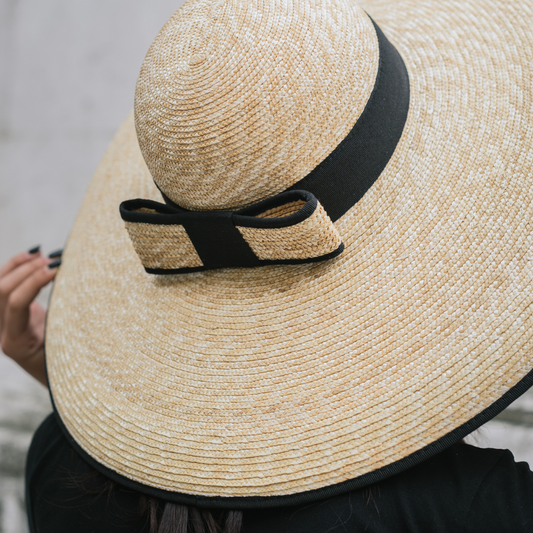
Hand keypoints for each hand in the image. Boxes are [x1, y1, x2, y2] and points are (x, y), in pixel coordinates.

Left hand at [0, 249, 59, 385]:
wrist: (51, 375)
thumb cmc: (67, 363)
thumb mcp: (68, 347)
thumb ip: (66, 323)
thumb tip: (80, 289)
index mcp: (15, 343)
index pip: (16, 304)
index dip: (35, 282)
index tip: (57, 269)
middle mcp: (0, 332)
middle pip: (2, 291)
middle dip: (27, 271)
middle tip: (52, 261)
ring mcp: (0, 320)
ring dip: (18, 265)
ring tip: (40, 254)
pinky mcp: (6, 311)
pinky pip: (4, 286)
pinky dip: (15, 267)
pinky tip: (32, 255)